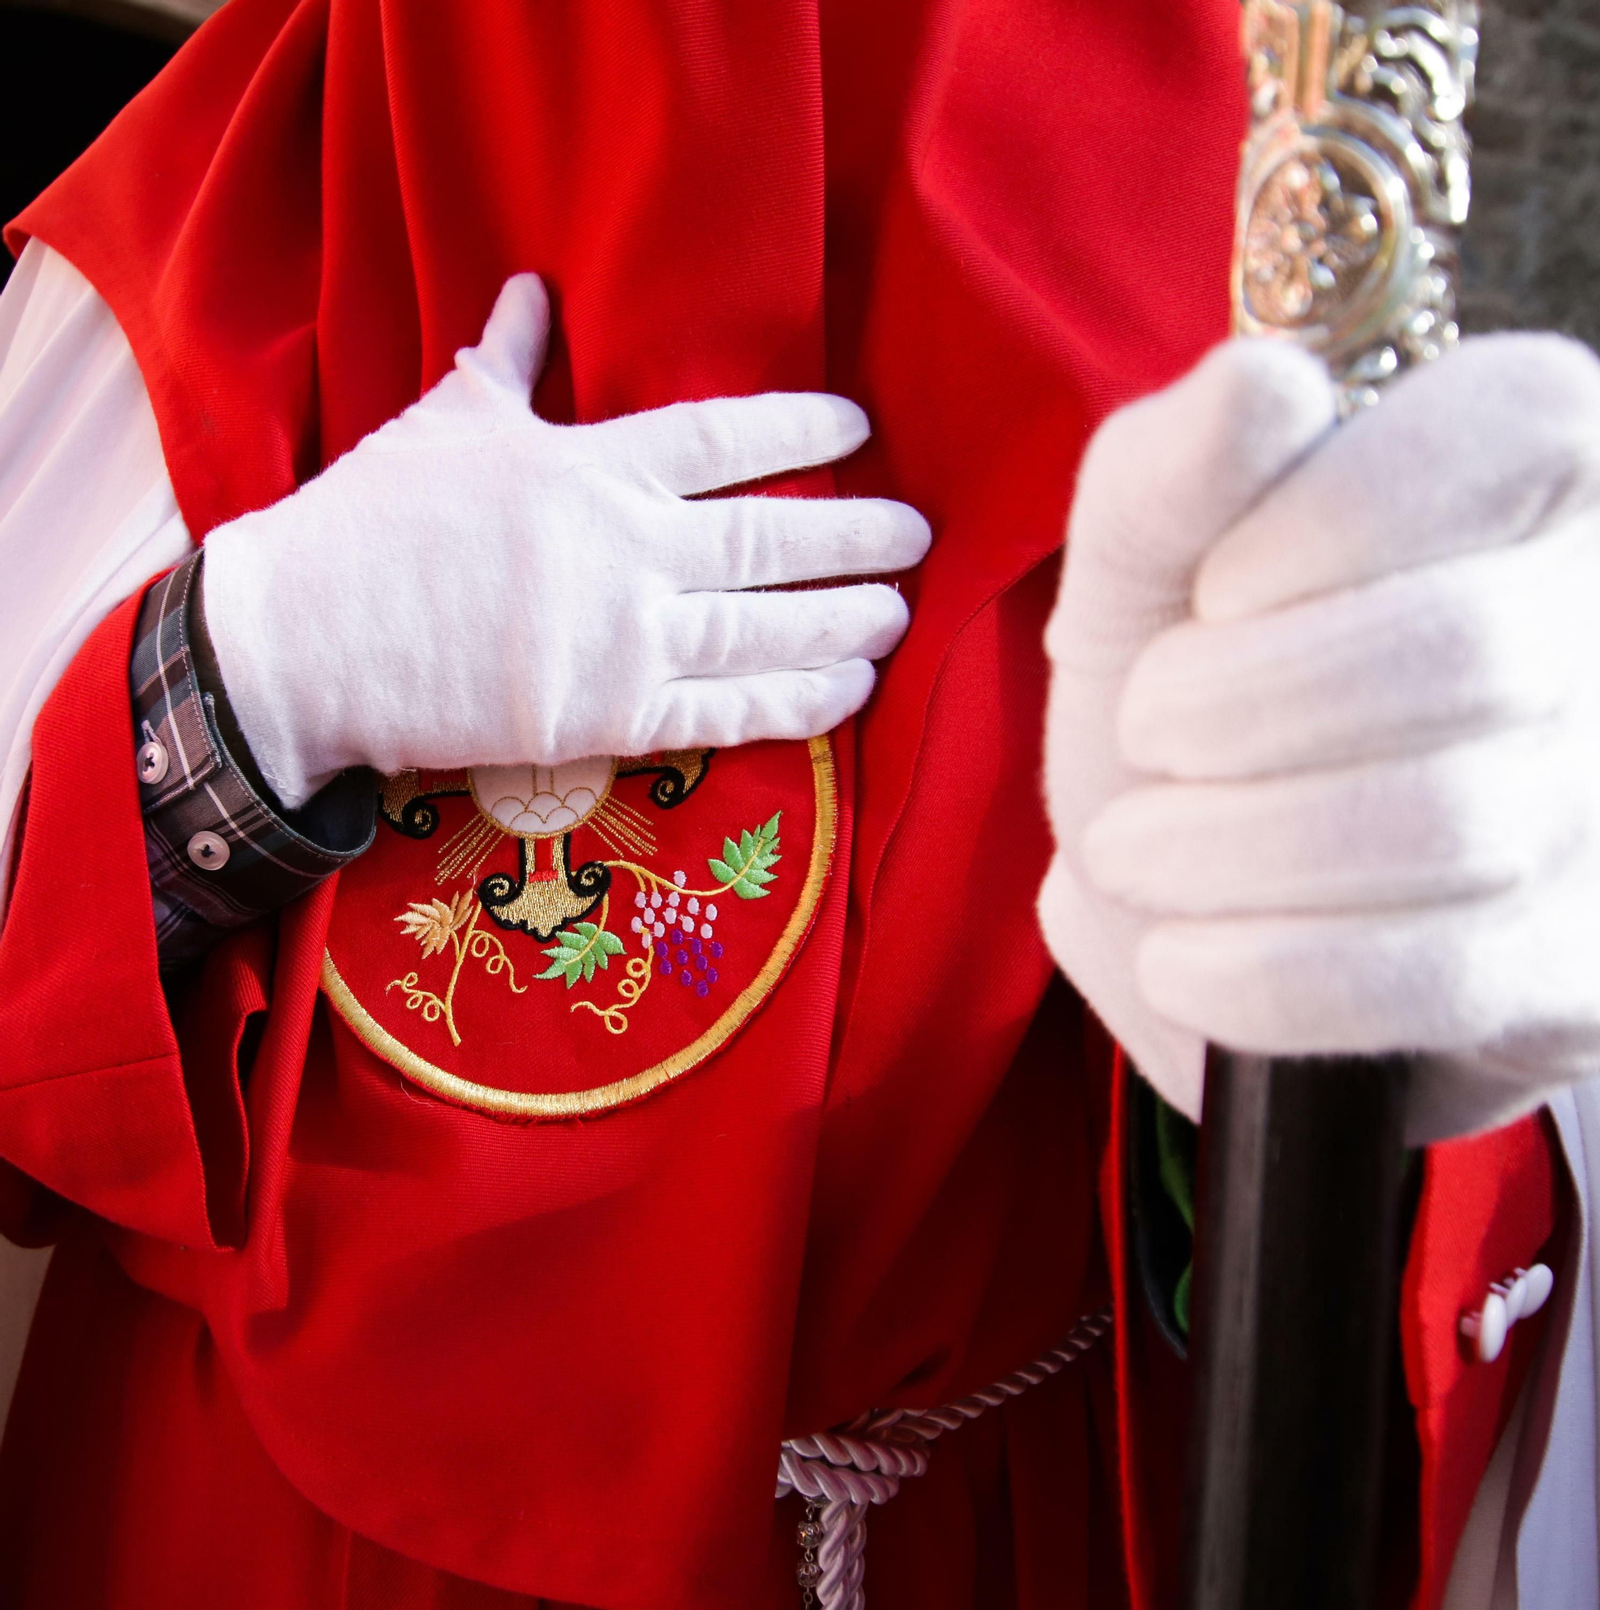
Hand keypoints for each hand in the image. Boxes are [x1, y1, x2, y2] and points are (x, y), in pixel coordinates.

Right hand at [202, 274, 930, 806]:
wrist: (309, 641)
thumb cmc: (372, 525)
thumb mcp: (444, 423)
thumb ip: (507, 362)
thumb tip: (529, 293)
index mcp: (591, 465)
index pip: (726, 437)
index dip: (803, 430)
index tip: (856, 430)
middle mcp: (628, 546)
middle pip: (774, 538)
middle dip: (858, 536)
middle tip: (916, 534)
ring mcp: (626, 636)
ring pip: (770, 628)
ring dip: (848, 622)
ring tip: (900, 613)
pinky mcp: (613, 717)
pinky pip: (733, 711)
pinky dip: (801, 703)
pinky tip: (852, 690)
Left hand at [1039, 334, 1599, 1142]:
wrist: (1193, 907)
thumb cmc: (1179, 711)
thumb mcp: (1136, 578)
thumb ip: (1167, 478)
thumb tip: (1263, 385)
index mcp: (1535, 473)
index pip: (1506, 431)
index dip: (1319, 527)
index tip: (1210, 600)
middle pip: (1464, 649)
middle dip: (1231, 708)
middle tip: (1147, 738)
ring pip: (1447, 820)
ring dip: (1220, 849)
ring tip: (1141, 849)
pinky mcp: (1583, 971)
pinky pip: (1436, 975)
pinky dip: (1259, 974)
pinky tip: (1187, 958)